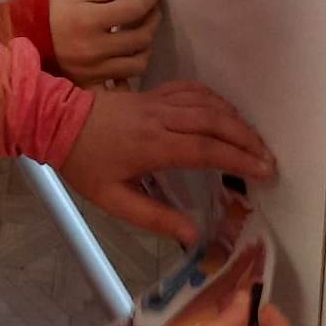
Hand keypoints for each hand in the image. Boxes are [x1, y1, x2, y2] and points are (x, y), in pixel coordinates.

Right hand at [50, 0, 160, 86]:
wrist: (27, 42)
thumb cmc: (51, 16)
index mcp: (90, 20)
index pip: (133, 9)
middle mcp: (96, 48)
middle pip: (141, 38)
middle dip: (153, 20)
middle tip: (152, 9)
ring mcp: (96, 70)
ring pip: (138, 64)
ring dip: (146, 47)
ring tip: (142, 35)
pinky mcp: (92, 84)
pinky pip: (121, 84)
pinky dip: (130, 73)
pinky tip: (129, 59)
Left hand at [58, 84, 274, 243]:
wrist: (56, 121)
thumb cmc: (84, 164)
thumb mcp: (113, 199)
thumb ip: (153, 217)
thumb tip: (191, 235)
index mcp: (152, 146)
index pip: (205, 150)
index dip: (238, 159)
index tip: (264, 171)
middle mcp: (160, 118)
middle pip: (214, 122)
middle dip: (246, 139)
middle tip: (269, 159)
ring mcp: (157, 101)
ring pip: (206, 103)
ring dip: (235, 119)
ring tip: (254, 141)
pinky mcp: (152, 92)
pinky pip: (191, 90)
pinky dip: (214, 99)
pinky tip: (225, 112)